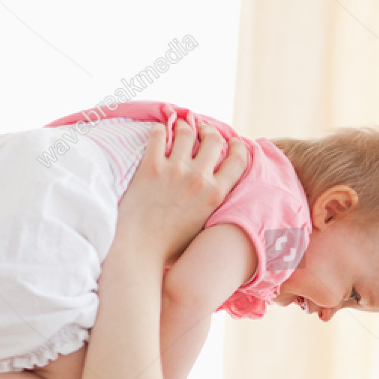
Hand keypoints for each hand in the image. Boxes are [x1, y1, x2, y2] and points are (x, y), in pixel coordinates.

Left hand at [109, 118, 247, 266]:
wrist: (139, 251)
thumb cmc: (169, 247)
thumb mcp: (204, 228)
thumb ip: (212, 207)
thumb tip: (215, 192)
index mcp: (215, 195)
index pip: (238, 160)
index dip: (238, 146)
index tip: (232, 141)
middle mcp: (198, 180)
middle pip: (214, 139)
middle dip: (209, 130)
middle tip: (202, 130)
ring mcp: (175, 171)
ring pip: (187, 132)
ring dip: (185, 127)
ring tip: (180, 129)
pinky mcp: (151, 167)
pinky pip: (158, 135)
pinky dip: (160, 130)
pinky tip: (159, 133)